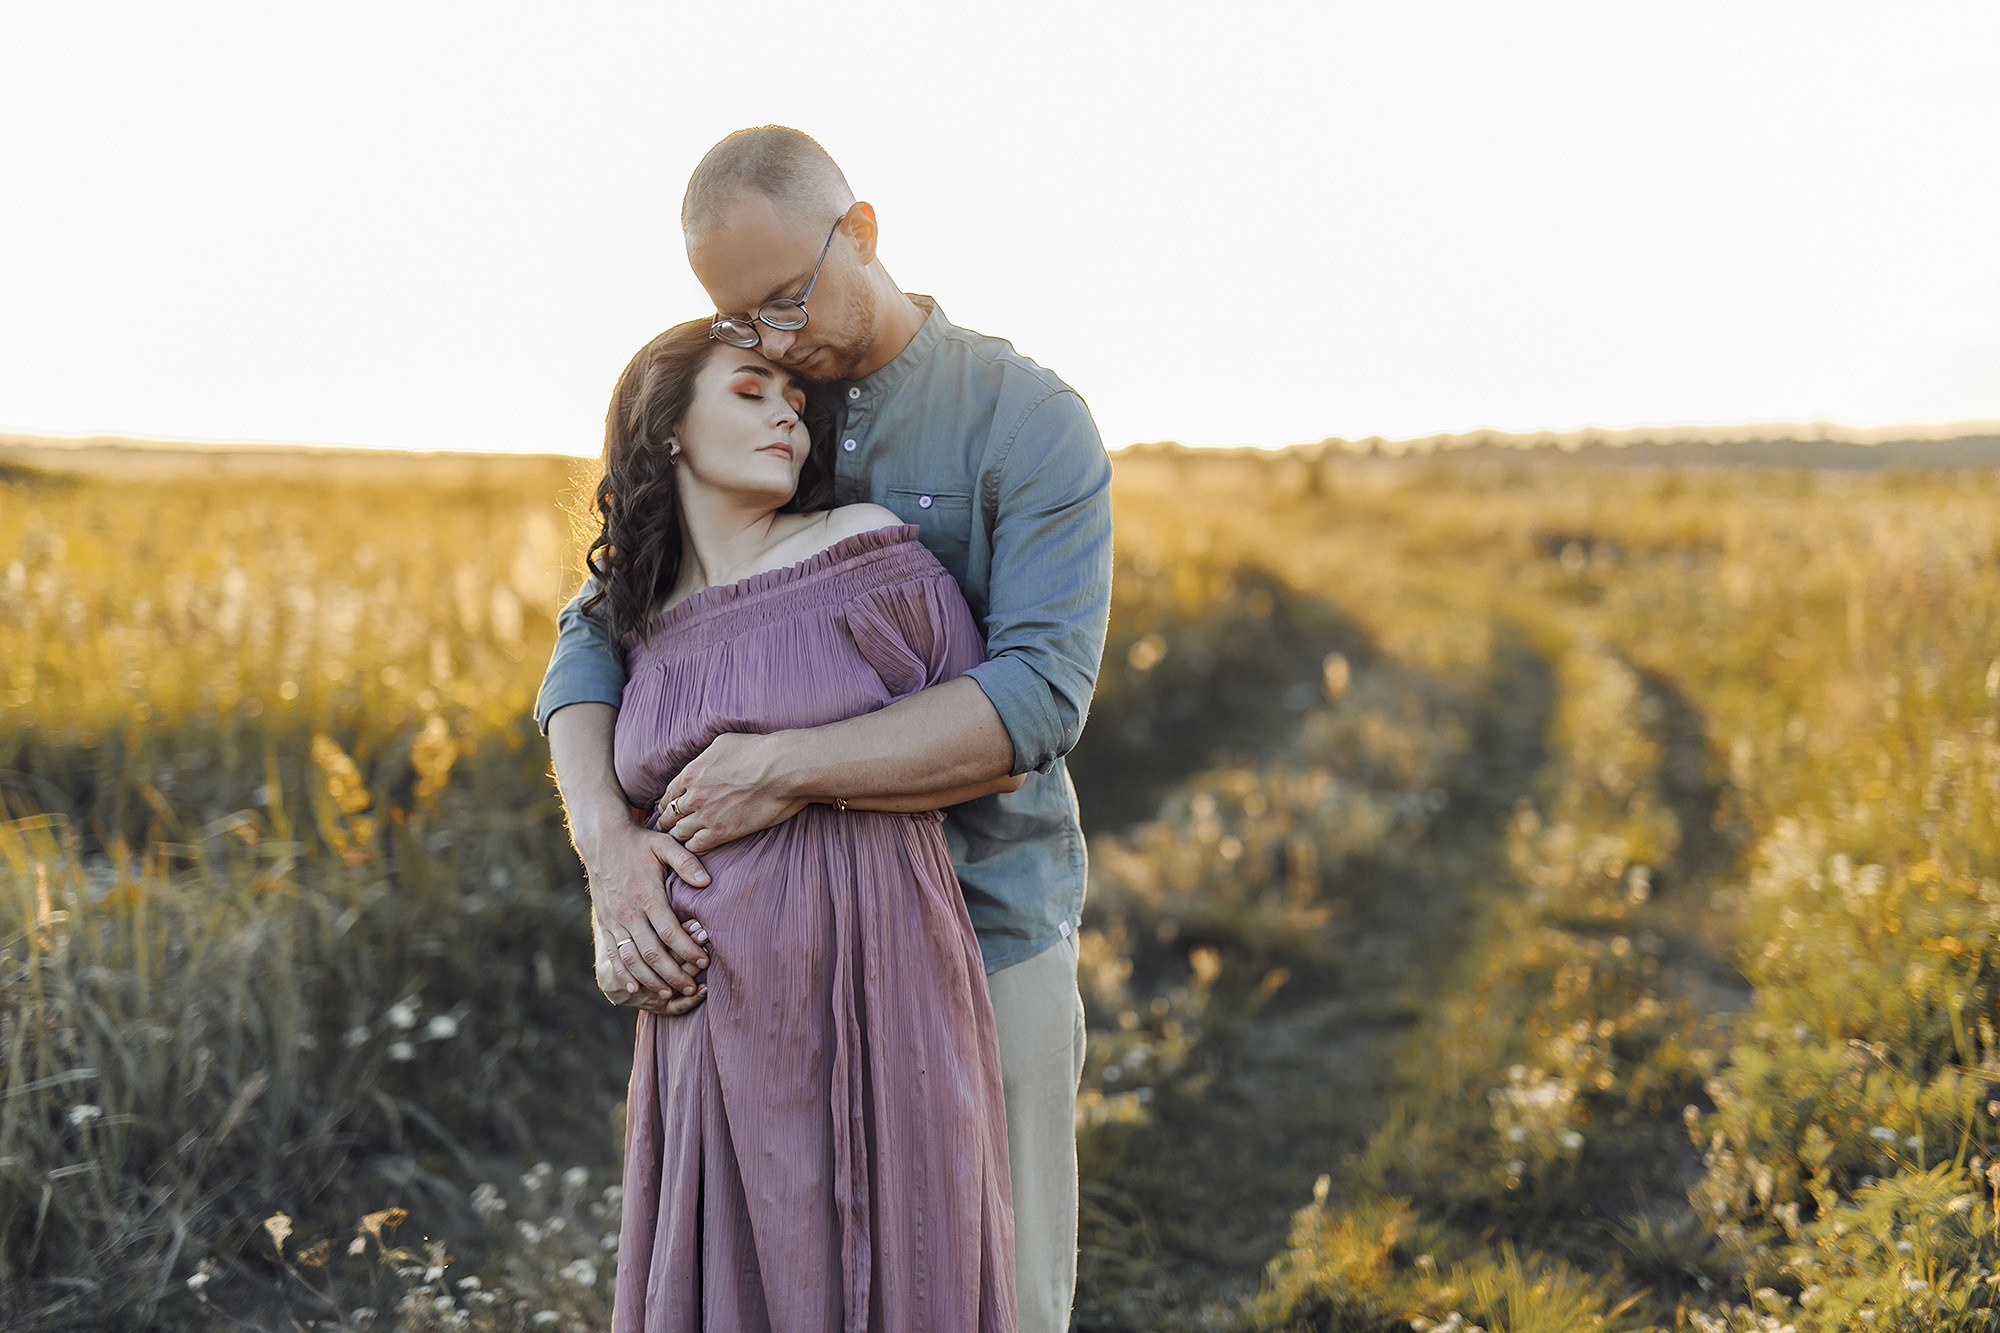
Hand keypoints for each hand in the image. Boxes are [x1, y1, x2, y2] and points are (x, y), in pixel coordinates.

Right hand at [581, 815, 709, 999]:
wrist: (602, 841)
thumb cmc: (640, 843)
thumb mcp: (665, 845)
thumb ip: (687, 862)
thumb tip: (707, 882)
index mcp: (647, 895)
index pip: (670, 932)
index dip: (688, 950)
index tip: (704, 962)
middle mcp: (628, 912)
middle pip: (652, 953)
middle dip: (673, 974)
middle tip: (692, 987)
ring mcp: (614, 920)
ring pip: (632, 959)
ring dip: (651, 979)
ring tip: (670, 993)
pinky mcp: (604, 924)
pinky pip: (612, 955)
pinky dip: (624, 974)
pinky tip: (635, 988)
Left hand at [657, 732, 809, 853]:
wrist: (782, 769)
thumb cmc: (759, 751)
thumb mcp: (723, 743)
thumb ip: (705, 756)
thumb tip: (702, 761)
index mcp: (691, 773)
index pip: (668, 794)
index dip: (669, 802)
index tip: (674, 807)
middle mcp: (694, 796)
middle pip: (669, 816)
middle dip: (670, 820)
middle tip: (675, 825)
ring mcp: (706, 816)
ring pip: (679, 833)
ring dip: (681, 835)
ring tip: (686, 837)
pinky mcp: (722, 833)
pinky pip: (695, 846)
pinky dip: (693, 846)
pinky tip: (700, 844)